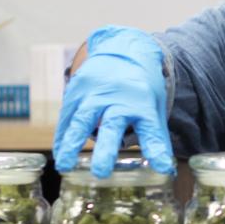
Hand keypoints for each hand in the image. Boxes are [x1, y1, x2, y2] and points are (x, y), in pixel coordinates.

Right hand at [52, 26, 174, 177]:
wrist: (123, 51)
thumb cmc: (141, 88)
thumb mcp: (154, 108)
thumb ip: (156, 137)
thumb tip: (165, 170)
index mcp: (143, 103)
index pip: (152, 129)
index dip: (156, 149)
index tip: (161, 167)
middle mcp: (118, 98)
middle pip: (112, 125)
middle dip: (106, 149)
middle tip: (101, 172)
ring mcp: (94, 93)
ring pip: (82, 120)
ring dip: (72, 144)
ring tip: (65, 166)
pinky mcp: (76, 90)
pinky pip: (67, 116)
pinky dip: (62, 136)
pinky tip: (60, 153)